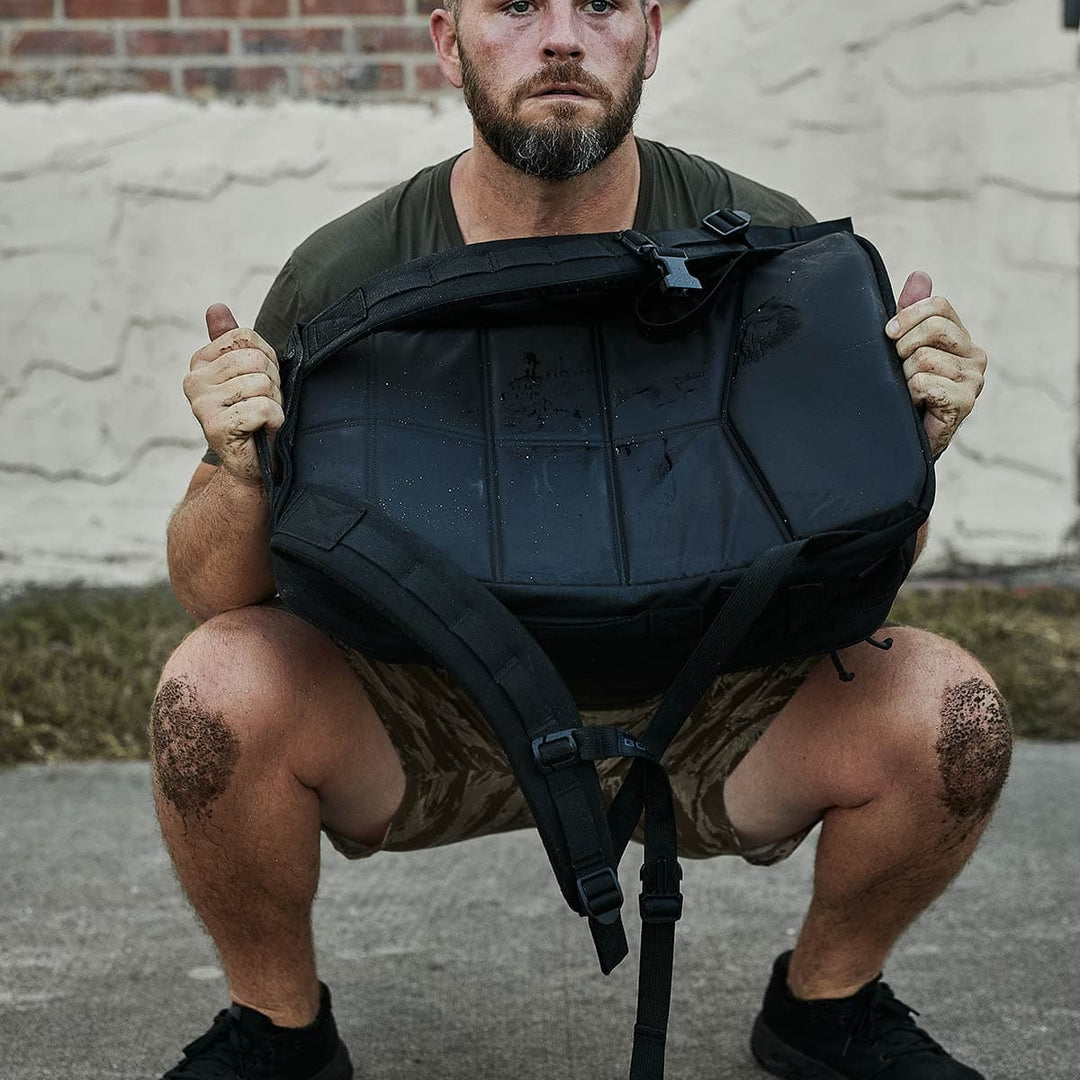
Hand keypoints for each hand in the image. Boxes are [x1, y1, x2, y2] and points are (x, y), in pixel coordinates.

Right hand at [183, 304, 283, 485]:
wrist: (253, 464)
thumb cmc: (256, 416)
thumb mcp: (248, 373)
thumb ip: (232, 340)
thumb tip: (215, 306)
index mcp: (201, 362)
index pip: (246, 337)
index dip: (267, 359)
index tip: (261, 383)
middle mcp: (194, 381)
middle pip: (256, 359)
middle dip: (272, 383)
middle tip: (264, 404)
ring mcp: (201, 404)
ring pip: (261, 384)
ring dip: (274, 403)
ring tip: (262, 419)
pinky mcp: (215, 426)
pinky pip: (262, 408)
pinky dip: (274, 421)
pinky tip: (262, 431)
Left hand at [886, 272, 986, 459]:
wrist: (903, 437)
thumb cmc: (902, 391)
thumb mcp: (902, 346)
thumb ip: (912, 311)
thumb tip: (920, 275)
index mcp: (961, 337)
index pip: (939, 306)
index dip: (908, 316)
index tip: (888, 334)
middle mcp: (974, 355)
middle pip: (934, 328)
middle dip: (903, 346)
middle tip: (899, 368)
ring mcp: (973, 379)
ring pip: (924, 358)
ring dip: (904, 376)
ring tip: (907, 391)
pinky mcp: (965, 401)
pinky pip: (925, 382)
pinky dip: (911, 393)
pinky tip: (915, 404)